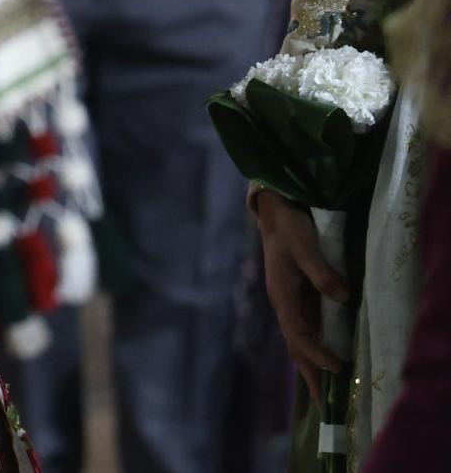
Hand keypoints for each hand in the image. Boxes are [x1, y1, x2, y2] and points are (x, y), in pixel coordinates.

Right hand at [254, 189, 348, 395]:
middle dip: (308, 374)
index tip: (338, 368)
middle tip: (323, 405)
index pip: (298, 334)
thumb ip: (322, 272)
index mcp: (281, 295)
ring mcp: (288, 301)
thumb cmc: (290, 227)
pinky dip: (313, 348)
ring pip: (299, 340)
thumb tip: (341, 297)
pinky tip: (324, 357)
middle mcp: (282, 303)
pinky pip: (305, 329)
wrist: (275, 212)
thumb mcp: (306, 246)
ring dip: (310, 365)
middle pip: (295, 346)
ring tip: (323, 391)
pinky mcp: (295, 296)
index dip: (317, 354)